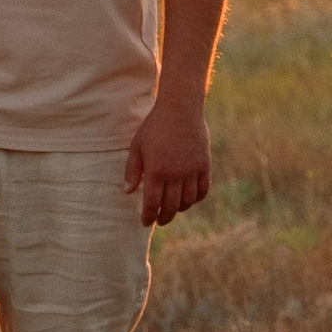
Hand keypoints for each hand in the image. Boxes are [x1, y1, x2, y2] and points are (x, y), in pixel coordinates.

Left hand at [124, 101, 209, 230]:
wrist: (180, 109)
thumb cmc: (155, 126)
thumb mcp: (137, 146)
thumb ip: (132, 170)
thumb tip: (127, 192)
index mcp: (156, 170)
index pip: (152, 203)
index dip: (148, 216)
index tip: (144, 222)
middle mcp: (175, 174)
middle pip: (171, 207)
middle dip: (163, 218)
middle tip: (159, 221)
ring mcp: (192, 170)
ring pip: (187, 201)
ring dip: (179, 209)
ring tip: (172, 209)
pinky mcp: (204, 165)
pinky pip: (203, 190)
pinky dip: (196, 199)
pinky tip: (189, 199)